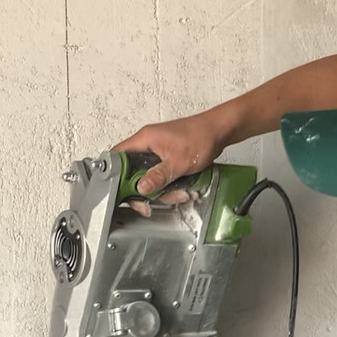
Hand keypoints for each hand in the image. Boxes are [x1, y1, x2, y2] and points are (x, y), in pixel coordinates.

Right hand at [112, 111, 228, 206]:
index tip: (124, 192)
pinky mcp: (167, 158)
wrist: (219, 131)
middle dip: (145, 191)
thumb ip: (157, 177)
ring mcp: (157, 152)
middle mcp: (147, 145)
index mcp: (144, 140)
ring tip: (180, 193)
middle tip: (149, 204)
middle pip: (133, 173)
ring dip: (164, 191)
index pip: (117, 158)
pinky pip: (162, 176)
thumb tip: (140, 188)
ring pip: (150, 178)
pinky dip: (172, 186)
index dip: (116, 176)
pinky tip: (184, 189)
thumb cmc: (200, 137)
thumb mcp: (177, 162)